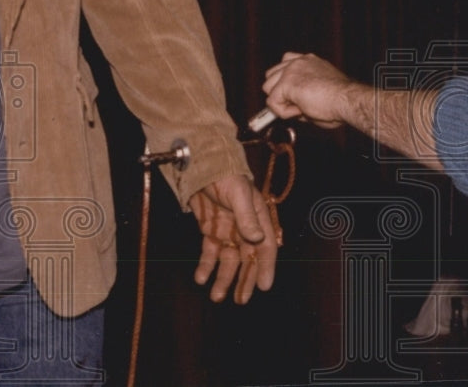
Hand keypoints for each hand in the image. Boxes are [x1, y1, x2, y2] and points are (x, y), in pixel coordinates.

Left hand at [188, 174, 277, 303]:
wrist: (204, 166)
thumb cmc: (227, 177)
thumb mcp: (240, 196)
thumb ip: (247, 218)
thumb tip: (256, 239)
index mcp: (259, 220)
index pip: (266, 248)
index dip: (266, 268)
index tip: (264, 287)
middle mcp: (246, 229)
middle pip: (247, 259)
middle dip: (244, 280)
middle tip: (241, 300)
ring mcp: (228, 231)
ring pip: (228, 260)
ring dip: (223, 278)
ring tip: (217, 296)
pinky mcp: (211, 231)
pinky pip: (210, 253)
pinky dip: (206, 266)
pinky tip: (200, 278)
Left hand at [262, 52, 352, 128]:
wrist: (346, 100)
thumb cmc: (341, 101)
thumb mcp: (321, 93)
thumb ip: (303, 95)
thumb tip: (293, 107)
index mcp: (309, 61)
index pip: (285, 65)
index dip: (286, 83)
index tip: (297, 98)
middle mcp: (299, 61)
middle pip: (271, 75)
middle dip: (280, 92)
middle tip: (299, 105)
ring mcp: (291, 70)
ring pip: (268, 88)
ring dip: (282, 102)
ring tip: (301, 109)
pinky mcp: (286, 83)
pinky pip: (273, 103)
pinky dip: (284, 112)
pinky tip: (301, 112)